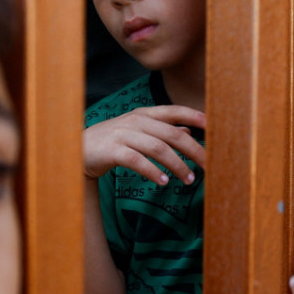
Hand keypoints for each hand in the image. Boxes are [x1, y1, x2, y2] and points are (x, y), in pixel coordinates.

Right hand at [83, 105, 205, 184]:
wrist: (79, 148)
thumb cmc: (114, 140)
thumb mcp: (139, 130)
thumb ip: (163, 129)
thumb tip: (188, 129)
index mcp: (145, 114)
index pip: (174, 111)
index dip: (195, 116)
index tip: (214, 127)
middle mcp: (136, 121)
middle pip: (172, 134)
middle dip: (194, 150)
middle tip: (208, 165)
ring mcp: (124, 134)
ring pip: (158, 148)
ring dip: (176, 165)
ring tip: (188, 179)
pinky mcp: (113, 150)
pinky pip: (137, 160)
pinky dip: (152, 171)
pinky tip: (164, 182)